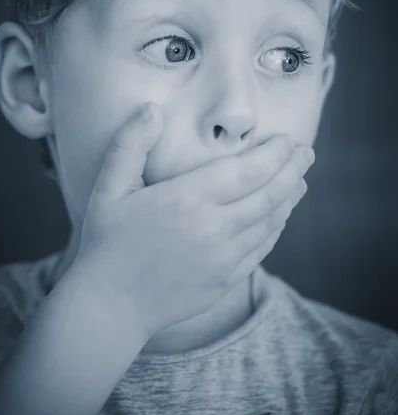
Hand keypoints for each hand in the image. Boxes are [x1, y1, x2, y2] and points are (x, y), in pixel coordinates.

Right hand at [71, 102, 313, 337]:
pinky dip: (277, 226)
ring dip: (291, 196)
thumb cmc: (107, 242)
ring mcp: (225, 258)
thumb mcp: (109, 187)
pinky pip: (263, 248)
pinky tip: (280, 215)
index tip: (288, 139)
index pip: (248, 170)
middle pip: (271, 193)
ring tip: (300, 178)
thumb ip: (131, 144)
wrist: (111, 306)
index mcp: (188, 199)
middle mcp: (214, 228)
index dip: (275, 153)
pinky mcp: (227, 279)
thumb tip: (151, 108)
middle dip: (294, 169)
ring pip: (273, 221)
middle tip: (306, 152)